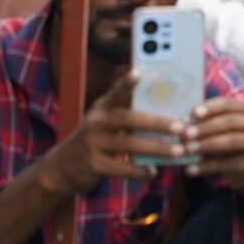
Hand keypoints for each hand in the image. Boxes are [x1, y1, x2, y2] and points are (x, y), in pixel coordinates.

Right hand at [42, 70, 190, 194]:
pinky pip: (120, 168)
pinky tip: (153, 172)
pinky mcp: (93, 165)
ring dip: (156, 148)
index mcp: (102, 108)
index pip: (115, 91)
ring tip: (178, 151)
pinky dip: (139, 171)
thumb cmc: (95, 140)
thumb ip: (126, 113)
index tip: (139, 71)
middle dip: (158, 123)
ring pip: (129, 144)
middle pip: (129, 119)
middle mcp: (96, 122)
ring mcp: (93, 144)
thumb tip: (166, 109)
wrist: (62, 167)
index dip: (126, 82)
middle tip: (182, 127)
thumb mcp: (104, 122)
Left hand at [183, 95, 243, 192]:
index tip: (192, 113)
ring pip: (230, 141)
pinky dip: (206, 166)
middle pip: (229, 122)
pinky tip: (190, 169)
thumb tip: (180, 123)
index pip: (228, 104)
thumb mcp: (221, 127)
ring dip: (205, 145)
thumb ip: (205, 121)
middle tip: (185, 134)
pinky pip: (227, 164)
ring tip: (186, 150)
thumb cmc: (228, 139)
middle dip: (205, 128)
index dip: (210, 108)